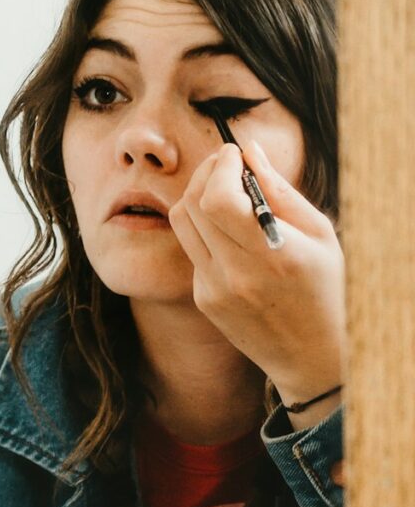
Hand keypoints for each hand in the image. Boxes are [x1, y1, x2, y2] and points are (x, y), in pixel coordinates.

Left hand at [168, 140, 344, 424]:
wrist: (310, 355)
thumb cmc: (325, 288)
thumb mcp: (320, 235)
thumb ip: (280, 191)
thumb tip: (249, 151)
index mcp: (272, 255)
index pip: (219, 200)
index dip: (219, 168)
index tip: (232, 152)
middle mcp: (236, 273)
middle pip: (192, 206)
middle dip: (206, 173)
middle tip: (224, 162)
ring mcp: (213, 289)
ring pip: (182, 224)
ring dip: (196, 196)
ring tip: (222, 187)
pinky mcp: (202, 299)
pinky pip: (191, 249)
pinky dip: (204, 229)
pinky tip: (227, 229)